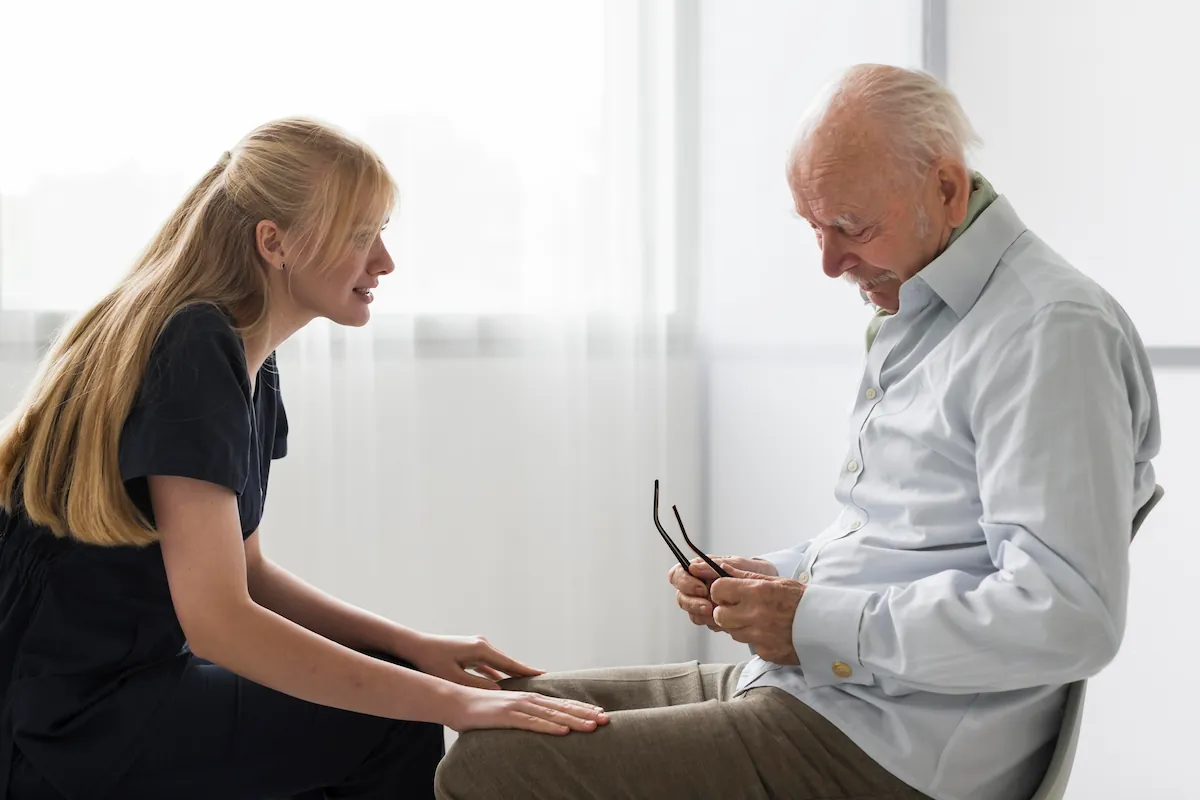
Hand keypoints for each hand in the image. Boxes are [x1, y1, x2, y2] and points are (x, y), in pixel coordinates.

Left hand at [409, 634, 542, 689]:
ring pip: (497, 663)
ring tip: (524, 683)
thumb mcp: (454, 678)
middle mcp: (482, 644)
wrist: (416, 646)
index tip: (543, 674)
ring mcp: (476, 646)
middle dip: (522, 672)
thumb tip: (499, 690)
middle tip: (540, 681)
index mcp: (480, 649)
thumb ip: (477, 685)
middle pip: (506, 662)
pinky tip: (502, 682)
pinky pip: (488, 663)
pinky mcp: (470, 650)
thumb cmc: (432, 662)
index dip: (526, 670)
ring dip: (508, 673)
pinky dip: (495, 672)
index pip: (509, 663)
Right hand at [445, 685, 609, 735]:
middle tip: (606, 719)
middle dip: (585, 714)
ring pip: (551, 715)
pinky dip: (549, 727)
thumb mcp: (503, 713)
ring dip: (574, 721)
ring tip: (593, 726)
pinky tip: (564, 731)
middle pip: (561, 707)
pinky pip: (531, 723)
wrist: (453, 701)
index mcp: (527, 699)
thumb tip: (532, 724)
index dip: (581, 709)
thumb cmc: (477, 710)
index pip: (559, 704)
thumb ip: (519, 717)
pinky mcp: (505, 715)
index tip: (599, 714)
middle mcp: (526, 699)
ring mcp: (516, 706)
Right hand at [669, 556, 776, 631]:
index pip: (678, 573)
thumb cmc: (755, 572)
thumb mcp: (738, 564)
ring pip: (690, 611)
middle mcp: (698, 585)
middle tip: (709, 607)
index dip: (684, 582)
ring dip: (701, 615)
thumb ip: (715, 566)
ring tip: (716, 614)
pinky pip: (703, 621)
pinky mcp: (712, 615)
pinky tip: (722, 620)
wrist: (771, 589)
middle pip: (680, 595)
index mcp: (701, 569)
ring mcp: (704, 601)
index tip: (701, 589)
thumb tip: (694, 567)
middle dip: (692, 603)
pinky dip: (711, 622)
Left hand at [709, 565, 803, 664]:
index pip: (718, 590)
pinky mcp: (766, 652)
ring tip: (758, 620)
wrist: (827, 626)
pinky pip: (750, 645)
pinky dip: (755, 639)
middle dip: (724, 612)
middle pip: (719, 615)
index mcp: (757, 592)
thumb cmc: (802, 600)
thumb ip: (747, 575)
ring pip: (732, 632)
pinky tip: (769, 633)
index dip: (720, 592)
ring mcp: (759, 636)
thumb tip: (723, 568)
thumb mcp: (776, 581)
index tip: (727, 593)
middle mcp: (755, 614)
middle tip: (738, 609)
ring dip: (739, 626)